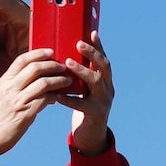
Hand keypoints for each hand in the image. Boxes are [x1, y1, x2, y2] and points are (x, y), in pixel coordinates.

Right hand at [0, 48, 71, 165]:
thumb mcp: (2, 94)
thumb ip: (15, 85)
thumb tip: (36, 78)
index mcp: (4, 81)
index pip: (21, 60)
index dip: (38, 53)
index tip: (50, 51)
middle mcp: (10, 88)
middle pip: (35, 68)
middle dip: (52, 65)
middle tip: (63, 66)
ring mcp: (17, 101)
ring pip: (43, 83)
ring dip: (58, 80)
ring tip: (67, 81)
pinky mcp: (25, 114)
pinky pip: (44, 100)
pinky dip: (54, 96)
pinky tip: (59, 97)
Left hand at [57, 30, 114, 155]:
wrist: (92, 134)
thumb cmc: (84, 105)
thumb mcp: (85, 88)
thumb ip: (78, 73)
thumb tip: (62, 52)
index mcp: (105, 80)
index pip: (103, 59)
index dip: (99, 45)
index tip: (92, 31)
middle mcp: (108, 88)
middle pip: (104, 67)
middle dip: (92, 54)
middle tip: (78, 44)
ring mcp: (104, 101)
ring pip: (96, 82)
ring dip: (82, 71)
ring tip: (68, 63)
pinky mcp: (95, 114)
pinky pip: (82, 104)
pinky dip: (69, 98)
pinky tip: (57, 94)